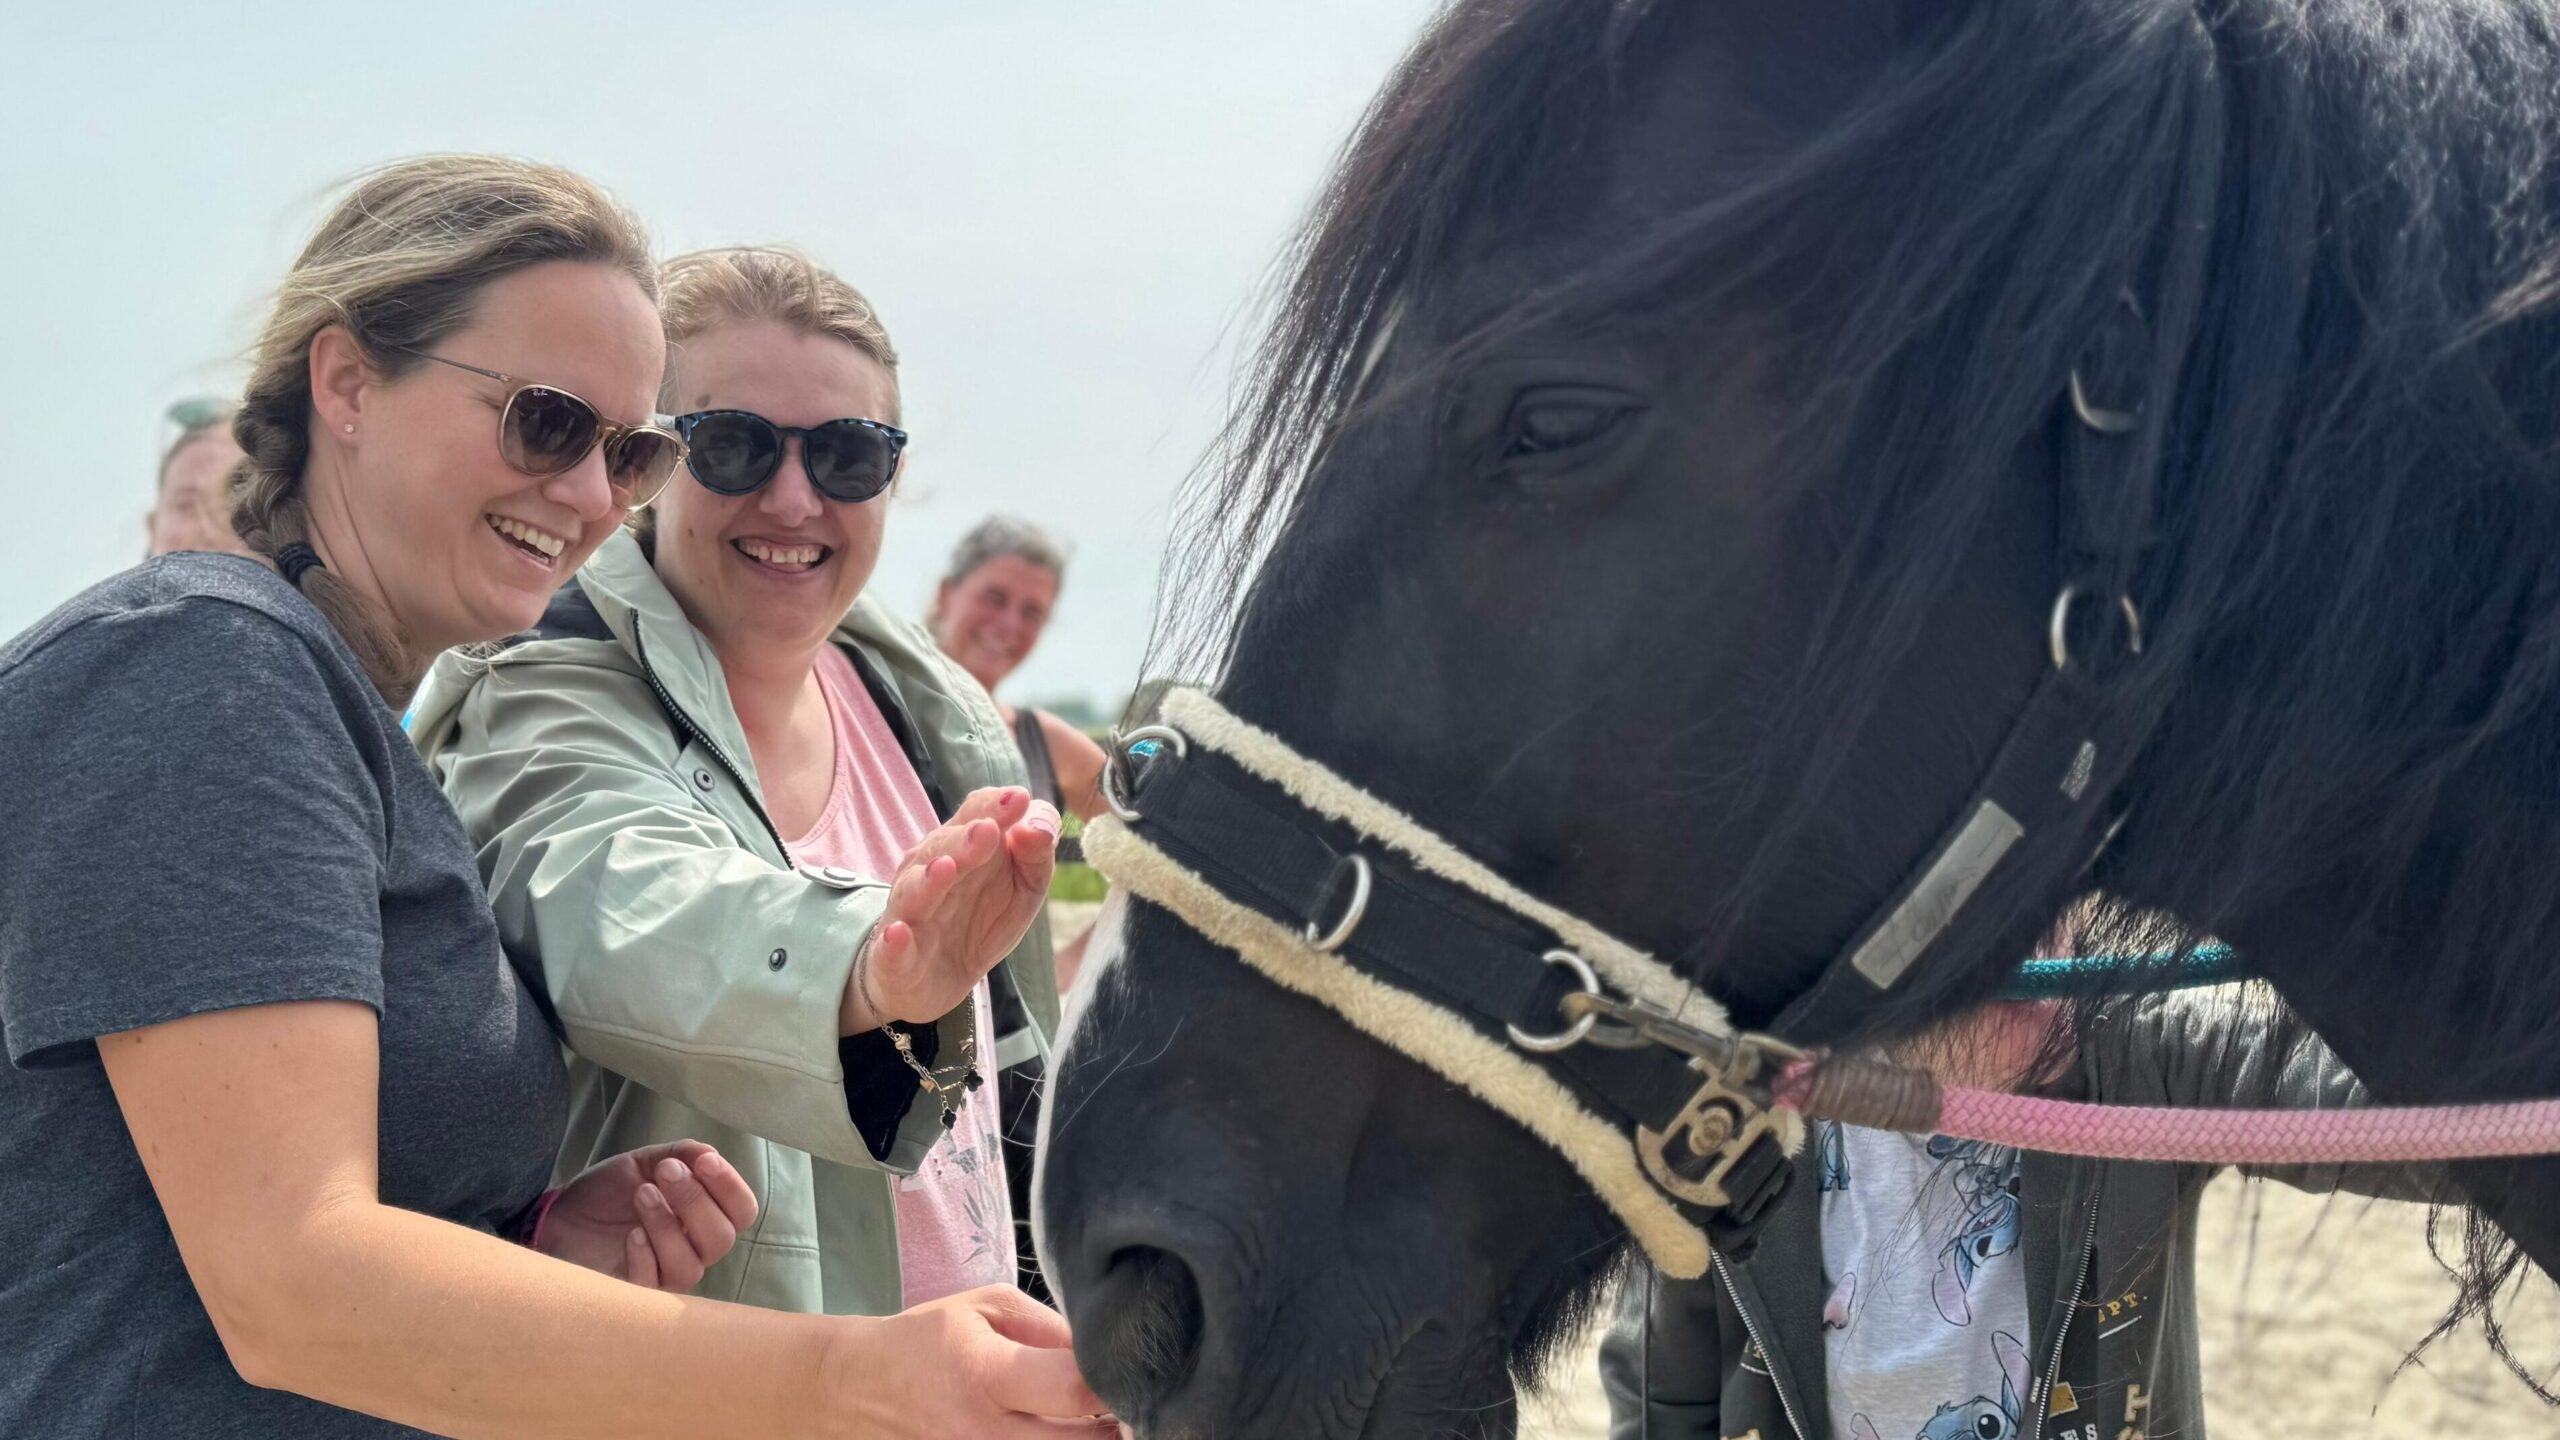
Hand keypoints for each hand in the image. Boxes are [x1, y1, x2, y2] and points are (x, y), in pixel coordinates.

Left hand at [532, 1140, 758, 1291]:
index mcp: (706, 1215)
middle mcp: (695, 1248)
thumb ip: (682, 1155)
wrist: (562, 1215)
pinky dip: (645, 1256)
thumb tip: (709, 1156)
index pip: (742, 1210)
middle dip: (696, 1200)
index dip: (729, 1186)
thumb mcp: (646, 1162)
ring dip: (667, 1226)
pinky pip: (654, 1285)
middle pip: (722, 1238)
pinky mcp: (636, 1292)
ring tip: (641, 1195)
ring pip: (691, 1266)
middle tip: (665, 1173)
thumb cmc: (610, 1191)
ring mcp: (666, 1273)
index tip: (703, 1162)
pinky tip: (630, 1235)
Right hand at [827, 1285, 1116, 1439]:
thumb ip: (1050, 1328)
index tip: (1126, 1366)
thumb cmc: (925, 1342)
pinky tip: (1054, 1430)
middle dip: (1114, 1420)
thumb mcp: (985, 1307)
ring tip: (1084, 1417)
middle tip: (1117, 1398)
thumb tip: (1103, 1351)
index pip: (1076, 1389)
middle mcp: (982, 1435)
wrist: (856, 1390)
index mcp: (985, 1375)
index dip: (1114, 1378)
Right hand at [842, 787, 1058, 1032]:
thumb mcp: (1025, 888)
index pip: (974, 815)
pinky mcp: (893, 957)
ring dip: (929, 879)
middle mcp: (927, 871)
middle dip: (966, 840)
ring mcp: (907, 913)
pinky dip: (893, 942)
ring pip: (914, 891)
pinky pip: (890, 948)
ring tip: (946, 868)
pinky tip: (898, 934)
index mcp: (961, 847)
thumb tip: (1037, 827)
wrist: (935, 981)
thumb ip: (1036, 853)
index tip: (1019, 799)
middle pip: (943, 848)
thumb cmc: (980, 921)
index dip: (995, 807)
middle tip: (989, 830)